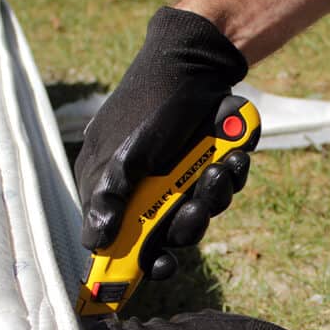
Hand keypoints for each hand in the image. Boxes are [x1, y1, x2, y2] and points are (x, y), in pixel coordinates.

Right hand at [74, 7, 249, 279]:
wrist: (198, 62)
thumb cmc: (152, 102)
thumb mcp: (125, 150)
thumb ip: (110, 196)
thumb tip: (95, 240)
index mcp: (111, 186)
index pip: (117, 240)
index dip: (137, 261)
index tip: (160, 267)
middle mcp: (143, 188)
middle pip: (166, 236)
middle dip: (186, 226)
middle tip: (195, 208)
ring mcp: (177, 178)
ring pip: (200, 214)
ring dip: (213, 196)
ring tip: (219, 167)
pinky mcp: (206, 167)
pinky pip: (223, 190)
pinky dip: (231, 176)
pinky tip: (234, 155)